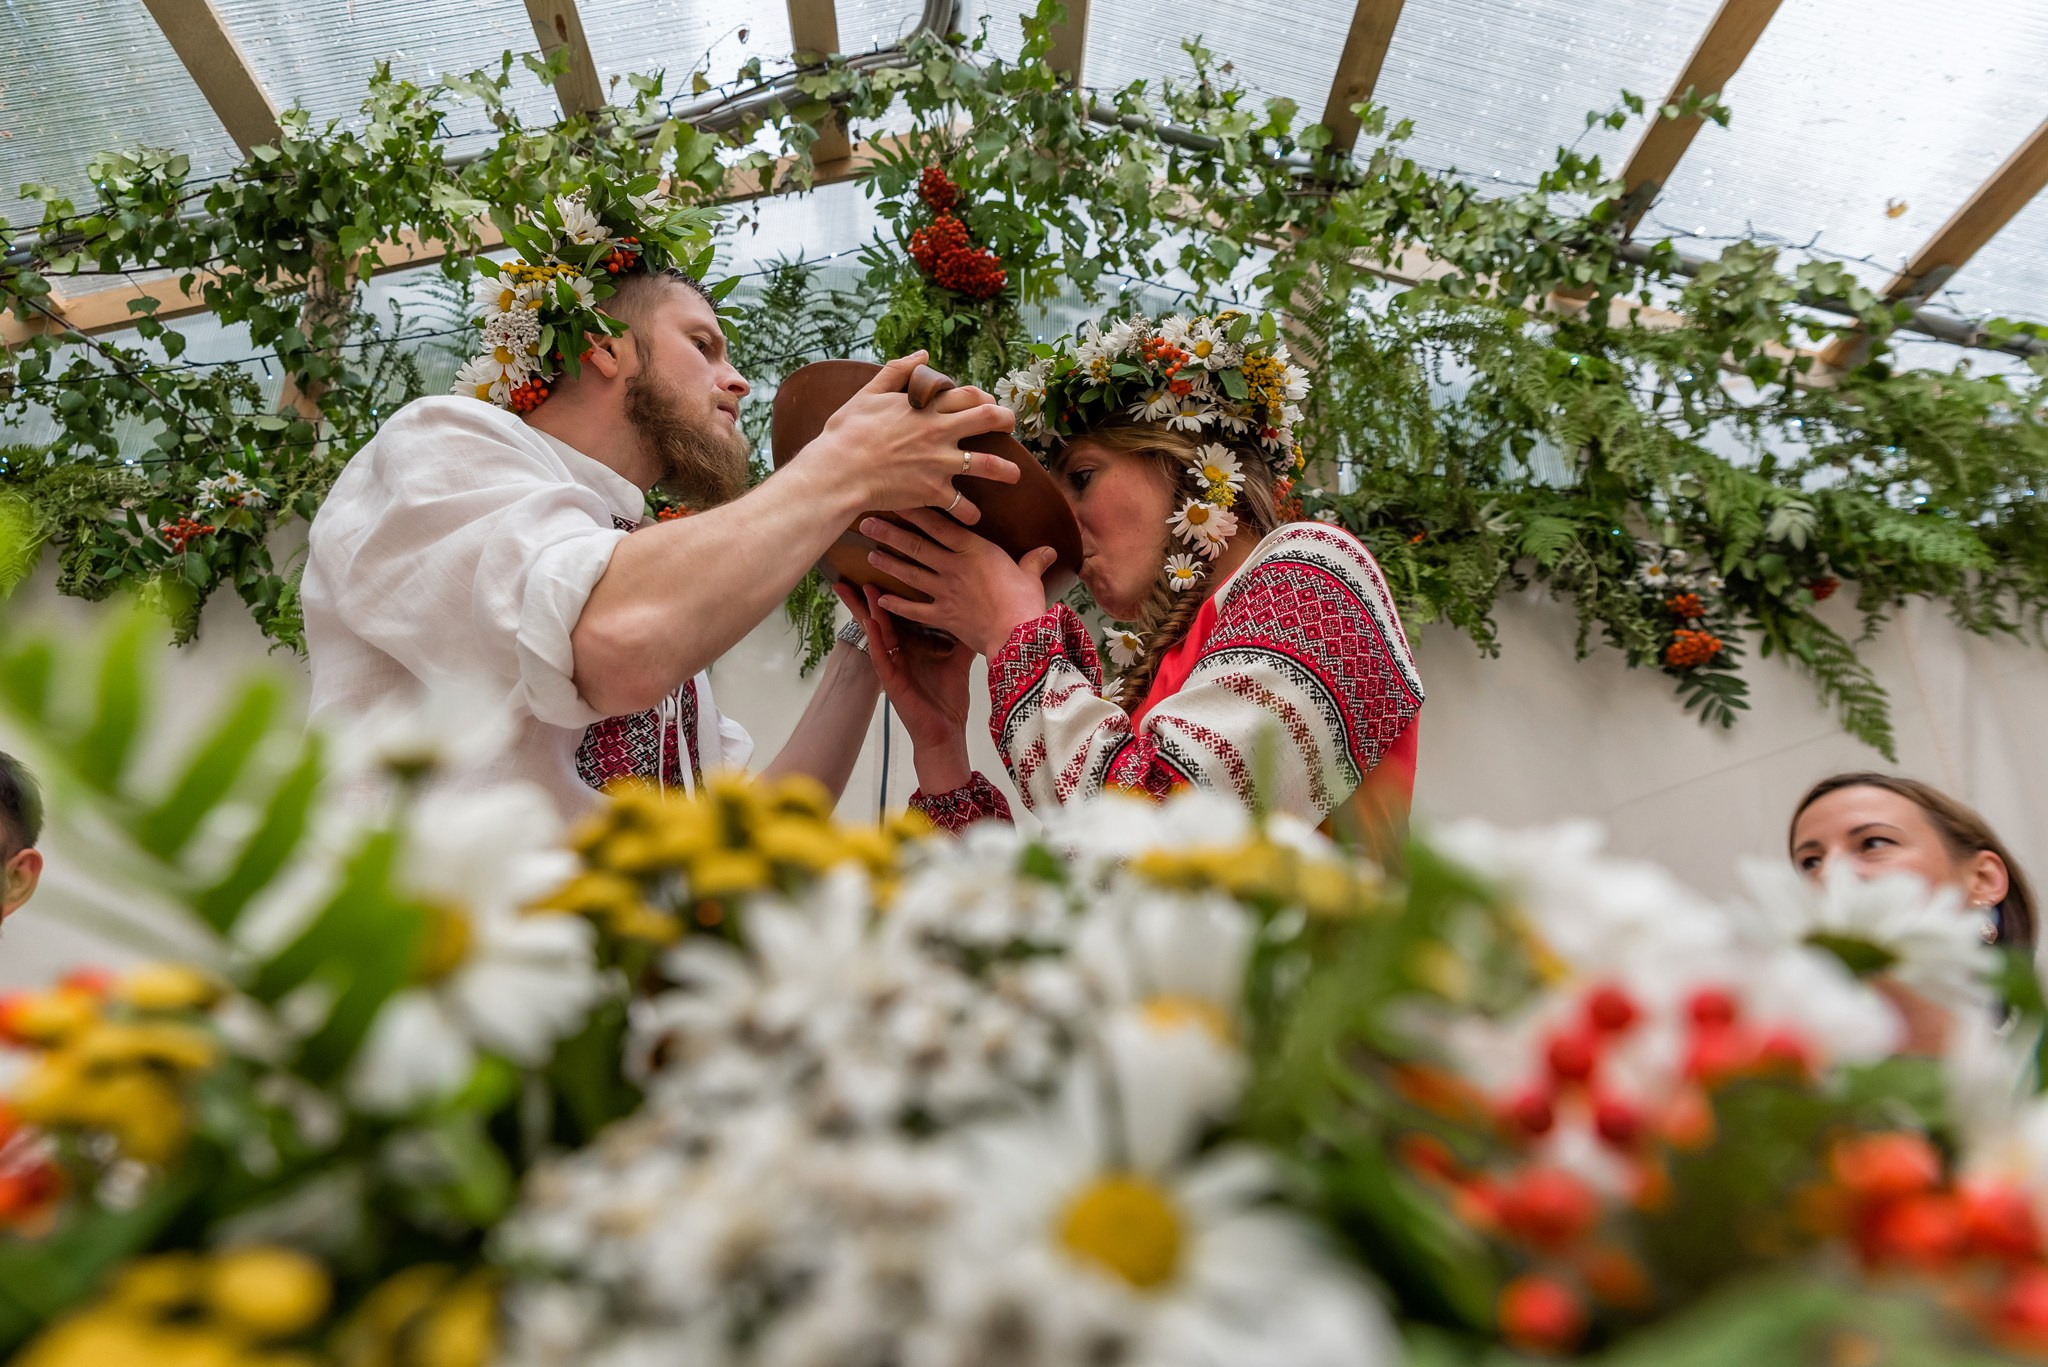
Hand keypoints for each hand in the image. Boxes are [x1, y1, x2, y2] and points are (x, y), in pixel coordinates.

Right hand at [803, 352, 1018, 524]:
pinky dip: (969, 512)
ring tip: (1015, 475)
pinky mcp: (933, 490)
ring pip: (988, 464)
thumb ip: (898, 371)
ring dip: (1006, 469)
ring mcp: (940, 462)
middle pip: (989, 419)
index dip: (983, 396)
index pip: (968, 394)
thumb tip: (923, 356)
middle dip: (1006, 420)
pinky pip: (961, 503)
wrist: (838, 470)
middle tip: (1010, 426)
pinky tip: (974, 516)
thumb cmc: (847, 432)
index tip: (986, 403)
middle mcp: (940, 431)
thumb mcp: (869, 393)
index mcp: (927, 407)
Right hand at [836, 582, 975, 792]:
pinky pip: (880, 655)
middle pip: (877, 618)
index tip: (879, 568)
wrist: (947, 733)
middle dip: (863, 597)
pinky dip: (875, 638)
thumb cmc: (948, 699)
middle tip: (849, 572)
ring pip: (875, 632)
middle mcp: (897, 653)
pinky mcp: (891, 681)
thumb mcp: (957, 660)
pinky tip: (870, 623)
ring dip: (867, 610)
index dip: (885, 593)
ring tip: (860, 587)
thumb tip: (976, 611)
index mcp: (911, 646)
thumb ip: (961, 635)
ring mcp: (891, 666)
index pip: (894, 614)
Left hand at [860, 508, 1056, 658]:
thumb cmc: (1025, 601)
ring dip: (889, 562)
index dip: (916, 511)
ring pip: (910, 572)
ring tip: (870, 553)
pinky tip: (881, 599)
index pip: (939, 524)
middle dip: (890, 533)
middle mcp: (953, 566)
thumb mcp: (1031, 574)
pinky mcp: (942, 616)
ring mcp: (945, 591)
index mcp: (974, 550)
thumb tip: (1048, 550)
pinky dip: (896, 605)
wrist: (1017, 634)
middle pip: (916, 545)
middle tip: (867, 522)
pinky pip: (914, 610)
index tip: (898, 498)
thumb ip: (1033, 560)